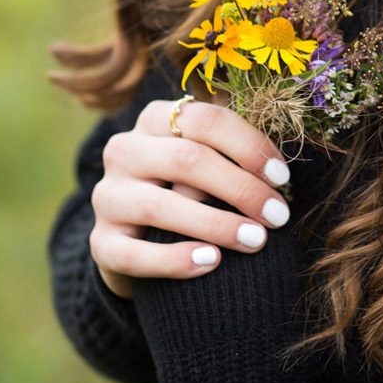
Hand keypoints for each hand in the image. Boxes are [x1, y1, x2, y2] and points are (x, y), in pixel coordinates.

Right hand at [88, 95, 292, 298]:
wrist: (144, 236)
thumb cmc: (197, 188)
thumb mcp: (214, 160)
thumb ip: (236, 154)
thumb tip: (282, 172)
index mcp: (157, 119)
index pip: (205, 119)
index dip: (248, 146)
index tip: (282, 176)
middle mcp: (124, 151)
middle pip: (186, 160)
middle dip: (241, 188)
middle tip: (279, 215)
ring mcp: (107, 196)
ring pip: (159, 206)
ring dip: (216, 224)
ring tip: (256, 240)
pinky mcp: (99, 242)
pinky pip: (133, 254)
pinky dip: (174, 259)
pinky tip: (211, 262)